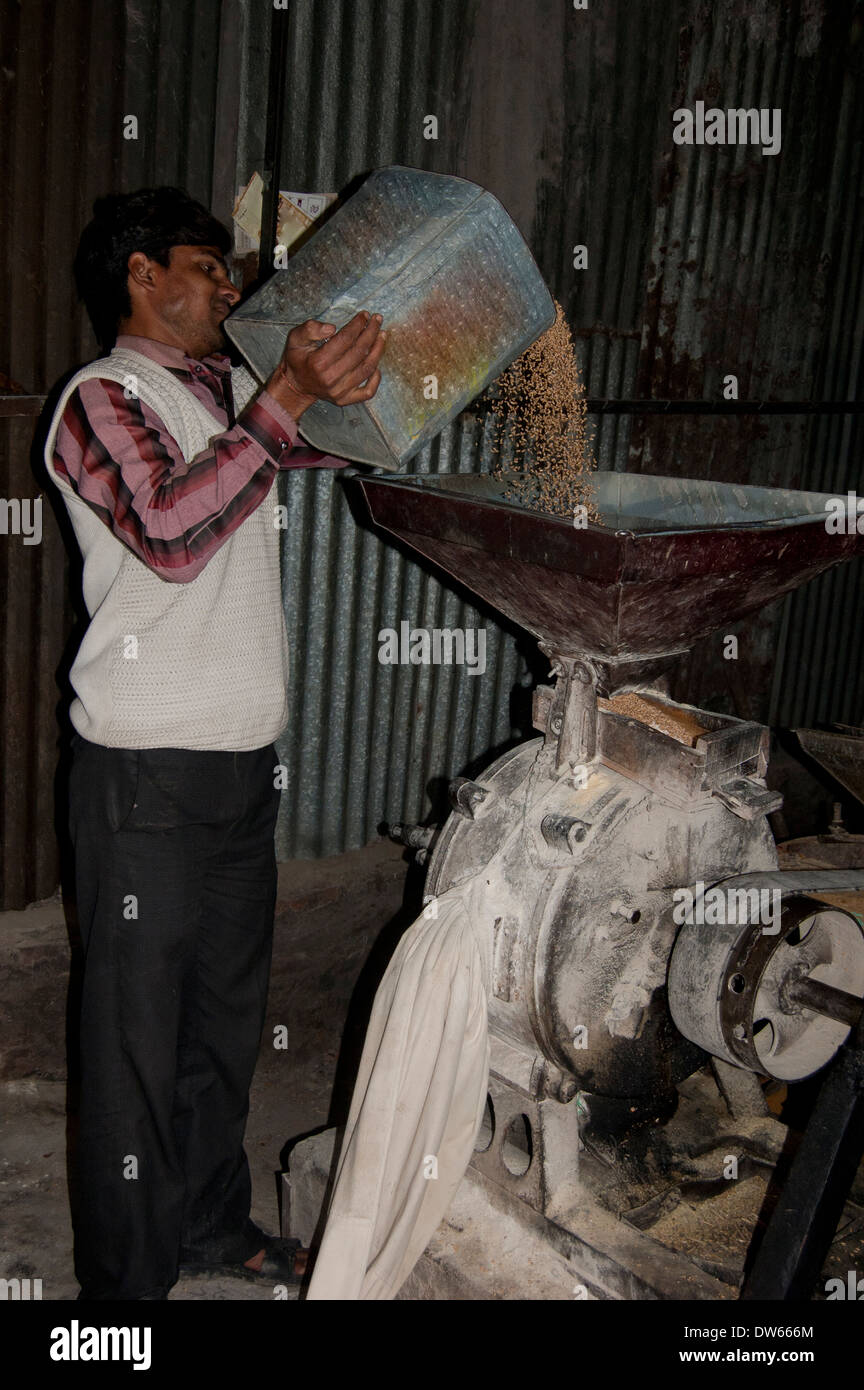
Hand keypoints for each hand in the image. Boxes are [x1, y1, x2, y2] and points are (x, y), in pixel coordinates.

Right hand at [267, 311, 385, 418]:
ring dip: (378, 350)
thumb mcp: (295, 338)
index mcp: (318, 362)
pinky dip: (376, 379)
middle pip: (359, 352)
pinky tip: (377, 364)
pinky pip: (368, 392)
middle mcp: (331, 378)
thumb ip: (310, 329)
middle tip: (377, 320)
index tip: (364, 315)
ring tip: (382, 335)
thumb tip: (332, 328)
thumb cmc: (297, 358)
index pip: (345, 339)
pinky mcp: (345, 400)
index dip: (358, 325)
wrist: (295, 385)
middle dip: (371, 333)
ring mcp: (339, 391)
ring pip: (366, 369)